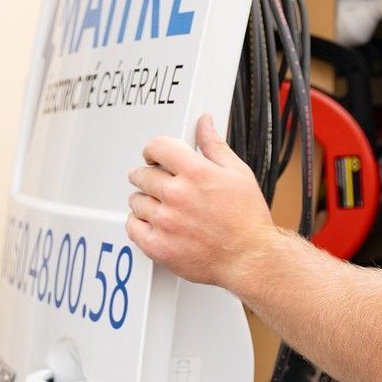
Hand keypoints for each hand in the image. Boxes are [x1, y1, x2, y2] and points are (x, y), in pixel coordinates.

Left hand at [126, 114, 277, 288]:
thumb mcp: (238, 173)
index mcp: (196, 172)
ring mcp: (164, 221)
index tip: (155, 157)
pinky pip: (132, 226)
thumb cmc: (247, 219)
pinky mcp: (157, 245)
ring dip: (146, 201)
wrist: (249, 258)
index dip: (154, 151)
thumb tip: (205, 123)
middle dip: (149, 176)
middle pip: (142, 175)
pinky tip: (157, 224)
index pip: (157, 147)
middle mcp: (177, 194)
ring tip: (164, 208)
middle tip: (162, 185)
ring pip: (136, 201)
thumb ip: (215, 145)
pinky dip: (140, 223)